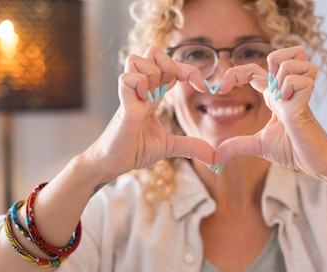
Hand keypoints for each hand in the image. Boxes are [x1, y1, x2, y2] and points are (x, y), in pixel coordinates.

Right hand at [85, 46, 215, 179]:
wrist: (112, 164)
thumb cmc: (134, 150)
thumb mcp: (168, 147)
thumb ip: (190, 146)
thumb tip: (213, 156)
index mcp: (154, 95)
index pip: (172, 67)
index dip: (189, 70)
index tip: (203, 86)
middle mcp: (142, 90)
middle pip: (153, 52)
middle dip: (169, 65)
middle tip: (170, 90)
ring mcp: (130, 94)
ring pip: (138, 59)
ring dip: (151, 76)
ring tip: (150, 100)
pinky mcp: (122, 105)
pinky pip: (128, 78)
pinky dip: (138, 86)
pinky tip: (141, 103)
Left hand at [214, 46, 326, 178]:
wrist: (316, 163)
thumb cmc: (294, 151)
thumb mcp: (258, 146)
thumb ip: (236, 147)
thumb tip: (215, 159)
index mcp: (273, 97)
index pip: (252, 71)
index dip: (235, 74)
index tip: (220, 89)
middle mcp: (285, 90)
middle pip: (278, 54)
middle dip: (268, 63)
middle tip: (265, 89)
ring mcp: (297, 93)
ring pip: (292, 59)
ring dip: (283, 76)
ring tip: (283, 100)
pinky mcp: (305, 102)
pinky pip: (298, 79)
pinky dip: (291, 88)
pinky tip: (291, 106)